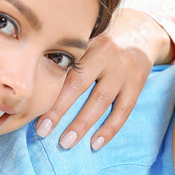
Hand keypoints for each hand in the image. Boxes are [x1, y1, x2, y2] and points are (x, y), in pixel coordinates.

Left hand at [35, 8, 173, 150]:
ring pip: (101, 100)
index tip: (33, 111)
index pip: (64, 69)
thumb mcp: (85, 40)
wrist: (141, 31)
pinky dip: (109, 129)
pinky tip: (95, 144)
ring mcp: (124, 70)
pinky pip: (123, 111)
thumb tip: (35, 85)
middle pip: (80, 85)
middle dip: (59, 110)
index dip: (48, 91)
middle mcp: (107, 54)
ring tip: (67, 142)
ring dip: (82, 124)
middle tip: (43, 132)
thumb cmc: (102, 42)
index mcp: (87, 42)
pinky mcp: (138, 83)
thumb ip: (66, 57)